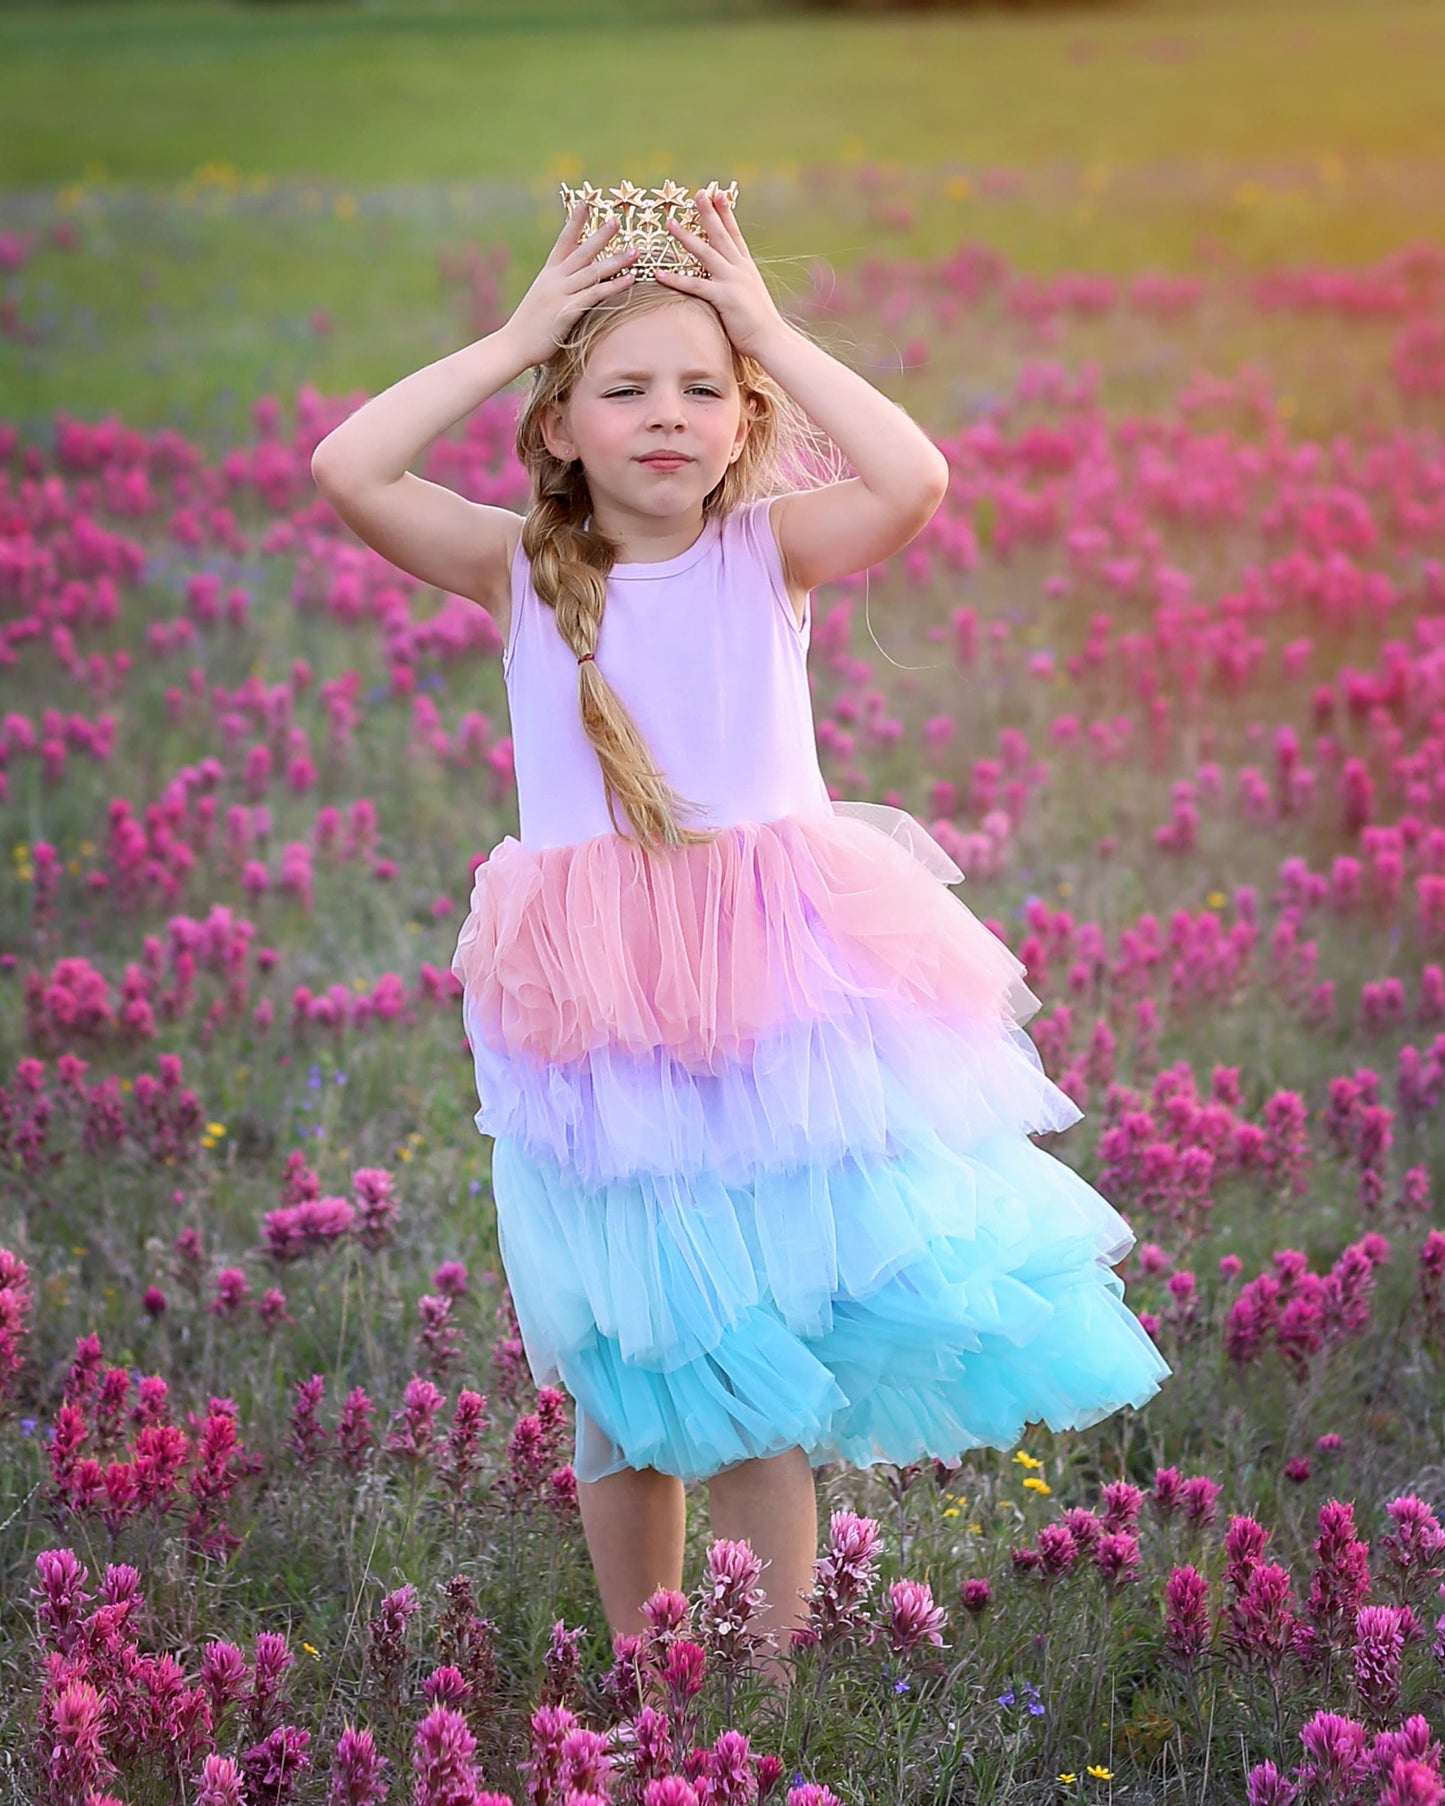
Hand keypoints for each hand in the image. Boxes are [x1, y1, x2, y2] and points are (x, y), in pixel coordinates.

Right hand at [502, 199, 639, 367]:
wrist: (512, 345)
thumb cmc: (529, 326)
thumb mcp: (542, 299)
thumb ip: (558, 287)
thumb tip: (574, 282)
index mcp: (548, 274)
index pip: (563, 242)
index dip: (574, 222)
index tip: (585, 203)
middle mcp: (555, 280)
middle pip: (582, 252)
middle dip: (601, 236)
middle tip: (618, 220)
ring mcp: (561, 295)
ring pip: (592, 272)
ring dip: (616, 261)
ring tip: (636, 251)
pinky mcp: (566, 313)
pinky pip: (594, 296)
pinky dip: (613, 286)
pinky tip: (629, 279)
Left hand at [654, 189, 788, 359]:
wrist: (772, 339)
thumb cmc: (761, 323)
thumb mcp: (751, 296)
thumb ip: (739, 284)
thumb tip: (730, 282)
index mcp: (746, 267)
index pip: (734, 234)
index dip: (726, 213)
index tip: (719, 193)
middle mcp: (739, 269)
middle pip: (721, 235)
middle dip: (709, 212)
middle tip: (698, 193)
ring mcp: (732, 282)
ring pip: (705, 253)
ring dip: (686, 237)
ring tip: (670, 223)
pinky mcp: (724, 298)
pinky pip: (695, 285)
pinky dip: (676, 279)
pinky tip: (659, 272)